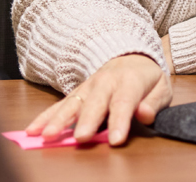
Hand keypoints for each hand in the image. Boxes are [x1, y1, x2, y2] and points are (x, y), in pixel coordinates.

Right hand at [24, 51, 172, 146]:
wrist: (130, 55)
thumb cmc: (146, 78)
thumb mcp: (161, 87)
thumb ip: (154, 102)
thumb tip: (145, 114)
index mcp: (129, 81)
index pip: (123, 102)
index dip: (119, 121)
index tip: (115, 139)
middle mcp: (104, 83)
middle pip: (94, 103)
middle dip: (86, 121)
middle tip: (80, 138)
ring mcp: (87, 87)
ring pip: (71, 103)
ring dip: (58, 120)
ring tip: (48, 136)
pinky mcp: (76, 93)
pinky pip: (59, 105)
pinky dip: (45, 117)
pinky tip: (33, 130)